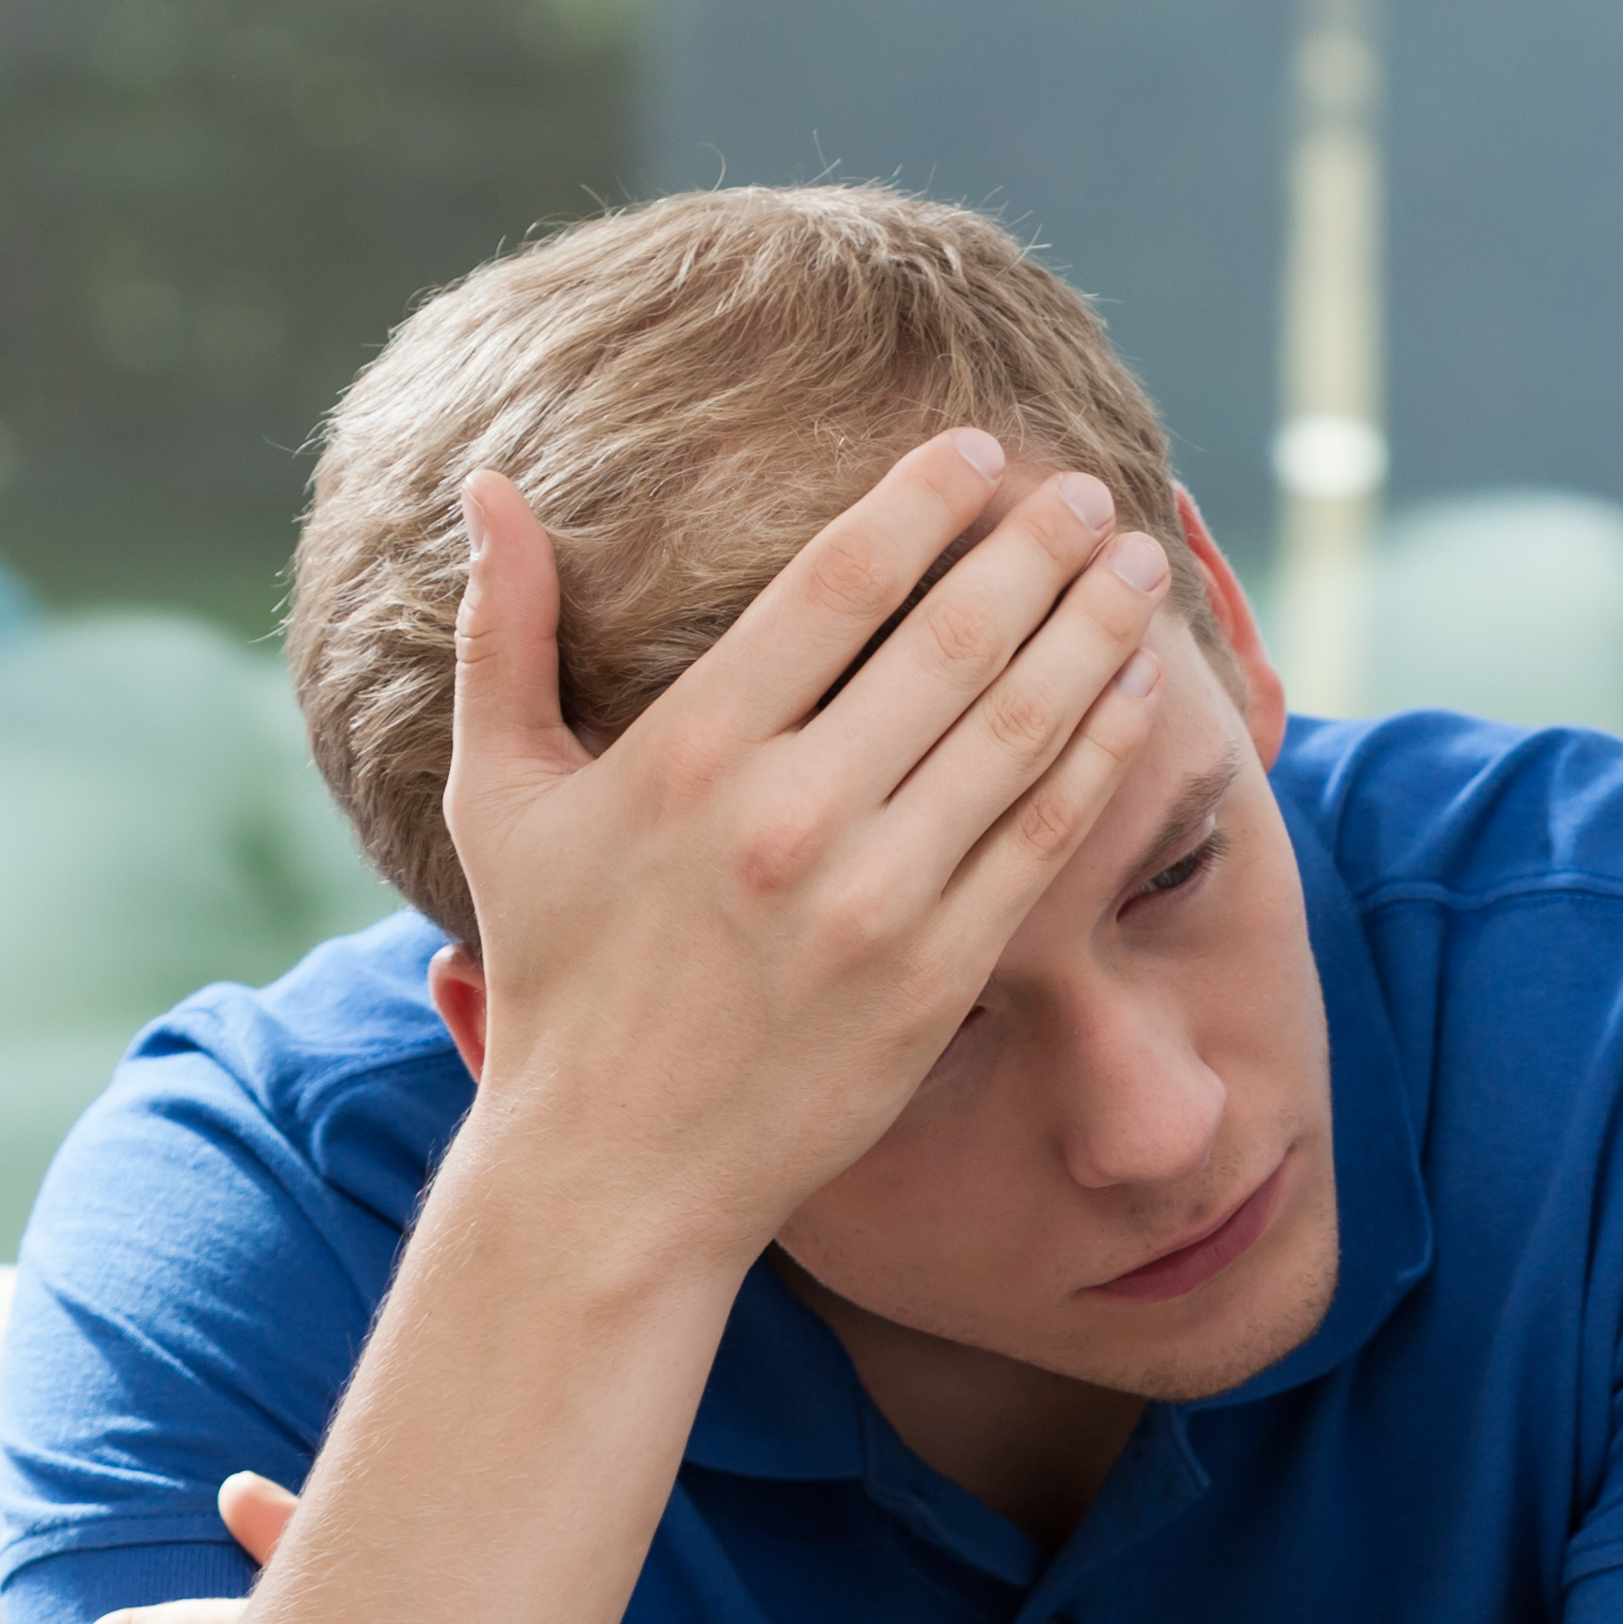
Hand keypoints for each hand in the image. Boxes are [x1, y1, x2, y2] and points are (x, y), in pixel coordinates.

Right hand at [442, 431, 1174, 1261]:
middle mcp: (791, 815)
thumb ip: (501, 636)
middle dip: (1035, 550)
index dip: (924, 500)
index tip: (982, 452)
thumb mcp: (498, 801)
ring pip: (1016, 728)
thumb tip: (489, 490)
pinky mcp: (937, 976)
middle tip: (1088, 495)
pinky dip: (1098, 755)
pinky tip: (1133, 692)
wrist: (619, 1171)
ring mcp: (876, 900)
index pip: (839, 583)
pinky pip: (1041, 840)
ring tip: (1133, 566)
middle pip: (951, 638)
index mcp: (689, 753)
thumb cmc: (560, 975)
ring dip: (1089, 632)